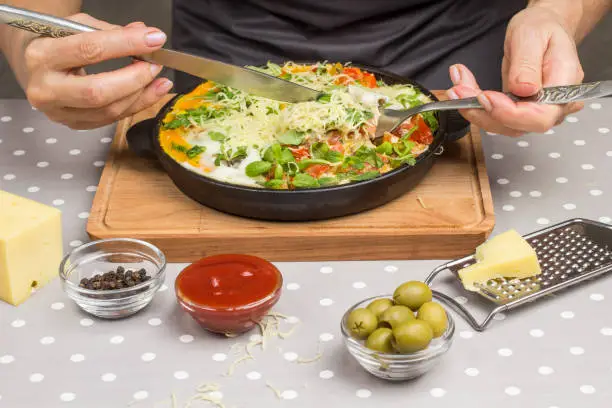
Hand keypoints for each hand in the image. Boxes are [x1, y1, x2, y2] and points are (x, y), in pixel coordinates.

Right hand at [22, 14, 171, 129]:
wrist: (35, 66)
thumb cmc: (57, 43)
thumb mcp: (75, 27)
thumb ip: (109, 30)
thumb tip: (143, 33)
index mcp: (42, 56)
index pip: (89, 49)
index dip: (126, 44)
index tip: (153, 39)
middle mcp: (45, 88)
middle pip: (97, 91)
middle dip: (134, 78)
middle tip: (155, 65)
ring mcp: (58, 111)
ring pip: (108, 110)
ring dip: (141, 95)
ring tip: (160, 80)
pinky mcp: (73, 124)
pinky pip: (111, 120)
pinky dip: (136, 106)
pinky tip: (151, 93)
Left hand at [446, 7, 584, 135]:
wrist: (541, 30)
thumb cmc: (541, 29)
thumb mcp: (532, 35)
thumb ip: (528, 64)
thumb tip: (524, 89)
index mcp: (564, 85)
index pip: (541, 115)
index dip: (510, 113)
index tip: (485, 97)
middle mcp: (553, 105)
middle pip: (518, 126)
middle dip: (483, 112)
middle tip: (459, 91)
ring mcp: (535, 111)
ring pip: (501, 125)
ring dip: (474, 110)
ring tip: (456, 87)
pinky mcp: (518, 111)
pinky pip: (494, 117)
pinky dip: (474, 106)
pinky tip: (462, 89)